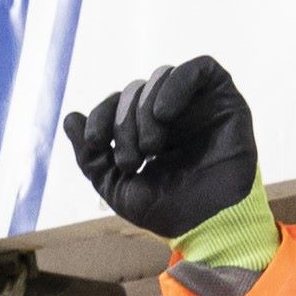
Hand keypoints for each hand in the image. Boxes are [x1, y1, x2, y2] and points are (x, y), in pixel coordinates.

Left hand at [62, 56, 260, 245]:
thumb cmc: (166, 212)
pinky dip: (177, 84)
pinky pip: (202, 68)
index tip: (94, 142)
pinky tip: (163, 114)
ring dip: (145, 109)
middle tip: (131, 160)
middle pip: (136, 90)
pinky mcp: (227, 101)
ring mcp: (200, 106)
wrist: (207, 228)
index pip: (117, 103)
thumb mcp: (116, 186)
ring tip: (151, 148)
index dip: (100, 115)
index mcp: (149, 130)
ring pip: (162, 76)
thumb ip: (91, 156)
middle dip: (124, 122)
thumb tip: (69, 117)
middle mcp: (175, 114)